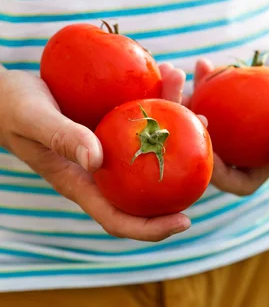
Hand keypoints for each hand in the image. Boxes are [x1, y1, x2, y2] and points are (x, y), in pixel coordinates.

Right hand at [0, 63, 189, 240]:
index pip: (118, 218)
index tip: (186, 222)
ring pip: (148, 151)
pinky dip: (158, 103)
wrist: (6, 92)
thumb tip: (96, 160)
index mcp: (80, 183)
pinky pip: (141, 123)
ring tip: (194, 98)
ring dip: (175, 127)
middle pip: (145, 187)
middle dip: (179, 177)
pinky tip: (167, 77)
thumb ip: (61, 137)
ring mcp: (107, 150)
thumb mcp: (34, 118)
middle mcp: (99, 172)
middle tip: (211, 151)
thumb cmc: (13, 106)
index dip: (151, 228)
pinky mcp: (109, 127)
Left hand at [190, 56, 268, 195]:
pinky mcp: (220, 105)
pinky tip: (203, 63)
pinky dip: (201, 79)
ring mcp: (226, 129)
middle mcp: (237, 154)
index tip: (215, 148)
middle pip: (202, 151)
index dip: (221, 171)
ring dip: (181, 101)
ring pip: (193, 122)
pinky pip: (205, 96)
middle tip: (194, 111)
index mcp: (256, 171)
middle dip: (186, 130)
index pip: (236, 182)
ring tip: (179, 78)